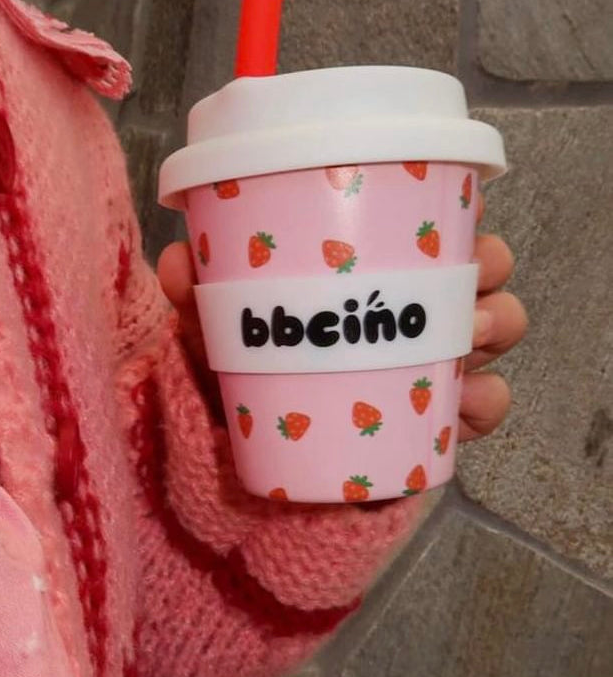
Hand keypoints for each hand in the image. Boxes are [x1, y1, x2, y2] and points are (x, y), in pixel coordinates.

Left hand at [157, 199, 526, 441]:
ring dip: (497, 327)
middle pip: (474, 278)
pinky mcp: (429, 423)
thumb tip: (180, 260)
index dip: (457, 220)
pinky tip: (467, 406)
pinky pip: (477, 411)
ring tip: (472, 338)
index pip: (428, 238)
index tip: (464, 220)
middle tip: (473, 276)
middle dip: (487, 271)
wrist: (254, 457)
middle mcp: (406, 319)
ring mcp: (426, 371)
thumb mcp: (222, 334)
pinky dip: (483, 404)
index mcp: (366, 283)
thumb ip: (200, 301)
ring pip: (489, 336)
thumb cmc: (246, 375)